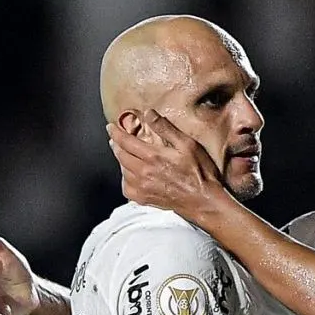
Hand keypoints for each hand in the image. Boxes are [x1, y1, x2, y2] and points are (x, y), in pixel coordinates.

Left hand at [105, 110, 226, 219]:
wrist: (204, 201)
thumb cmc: (200, 173)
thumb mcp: (187, 144)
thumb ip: (166, 128)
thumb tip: (148, 113)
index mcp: (152, 156)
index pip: (125, 141)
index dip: (116, 132)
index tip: (110, 127)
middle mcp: (143, 172)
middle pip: (121, 156)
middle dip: (116, 145)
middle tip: (115, 139)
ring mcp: (143, 187)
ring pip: (122, 171)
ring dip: (120, 161)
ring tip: (123, 154)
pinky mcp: (145, 199)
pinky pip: (126, 188)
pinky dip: (125, 179)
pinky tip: (130, 176)